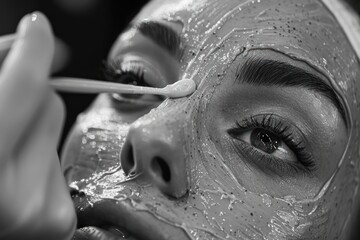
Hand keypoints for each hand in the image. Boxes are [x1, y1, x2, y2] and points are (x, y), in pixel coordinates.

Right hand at [0, 12, 75, 239]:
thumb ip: (1, 70)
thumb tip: (50, 45)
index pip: (27, 86)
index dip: (33, 50)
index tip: (36, 29)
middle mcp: (10, 197)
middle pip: (51, 104)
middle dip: (29, 99)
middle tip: (4, 116)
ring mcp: (37, 212)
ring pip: (59, 132)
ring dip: (35, 131)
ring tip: (5, 153)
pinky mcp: (58, 220)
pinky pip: (64, 161)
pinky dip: (44, 158)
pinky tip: (20, 173)